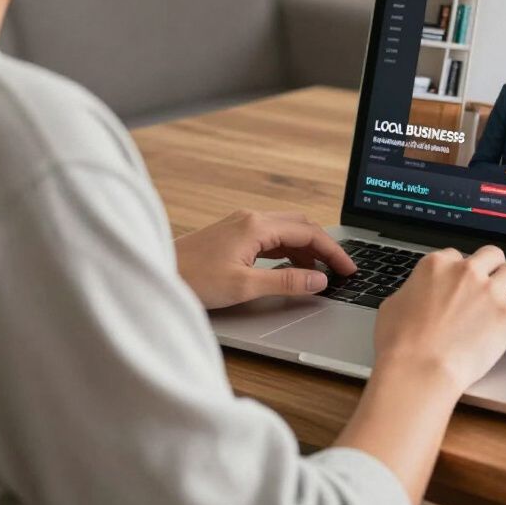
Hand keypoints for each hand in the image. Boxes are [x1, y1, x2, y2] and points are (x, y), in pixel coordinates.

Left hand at [174, 209, 355, 309]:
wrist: (157, 273)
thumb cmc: (193, 279)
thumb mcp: (245, 286)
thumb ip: (286, 281)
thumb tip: (319, 281)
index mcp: (256, 226)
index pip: (308, 233)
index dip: (333, 251)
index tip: (349, 269)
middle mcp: (251, 218)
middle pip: (300, 226)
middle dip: (324, 246)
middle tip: (340, 270)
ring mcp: (241, 224)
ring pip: (286, 230)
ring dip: (305, 249)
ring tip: (319, 274)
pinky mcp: (233, 234)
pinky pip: (271, 236)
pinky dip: (288, 250)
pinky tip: (290, 268)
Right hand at [373, 246, 505, 394]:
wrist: (418, 369)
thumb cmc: (399, 344)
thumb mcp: (393, 306)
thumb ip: (409, 292)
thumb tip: (413, 296)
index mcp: (436, 265)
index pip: (456, 255)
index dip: (462, 270)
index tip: (465, 283)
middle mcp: (465, 271)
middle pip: (491, 254)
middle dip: (495, 267)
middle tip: (496, 283)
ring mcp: (488, 292)